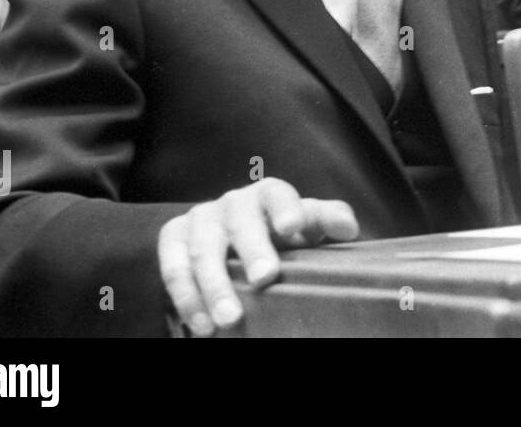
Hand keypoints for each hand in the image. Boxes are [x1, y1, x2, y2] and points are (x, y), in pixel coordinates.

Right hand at [157, 178, 358, 336]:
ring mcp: (200, 218)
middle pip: (240, 223)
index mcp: (268, 195)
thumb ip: (329, 221)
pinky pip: (172, 267)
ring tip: (229, 320)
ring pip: (202, 249)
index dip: (286, 209)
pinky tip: (202, 326)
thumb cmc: (280, 234)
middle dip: (252, 250)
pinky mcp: (173, 237)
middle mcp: (232, 202)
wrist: (234, 240)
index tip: (292, 228)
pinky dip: (186, 298)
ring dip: (214, 286)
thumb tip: (348, 228)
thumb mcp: (309, 226)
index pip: (277, 195)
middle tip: (265, 279)